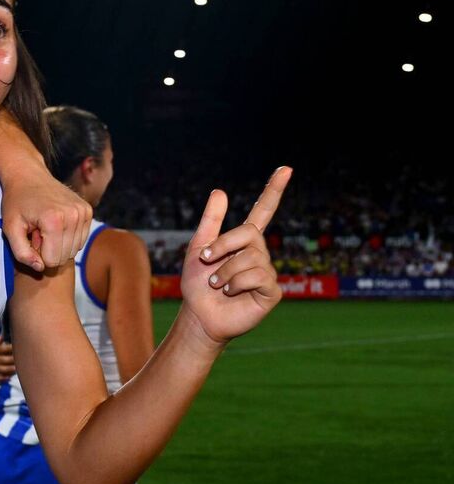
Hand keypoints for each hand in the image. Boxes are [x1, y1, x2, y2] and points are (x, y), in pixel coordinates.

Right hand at [0, 337, 15, 382]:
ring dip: (8, 369)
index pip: (0, 349)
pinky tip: (8, 378)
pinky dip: (0, 378)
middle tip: (20, 359)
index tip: (18, 347)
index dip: (9, 348)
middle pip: (1, 359)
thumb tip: (1, 337)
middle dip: (11, 360)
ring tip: (16, 369)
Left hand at [1, 168, 92, 270]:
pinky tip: (55, 224)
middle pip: (65, 257)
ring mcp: (83, 212)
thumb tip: (40, 268)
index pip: (52, 261)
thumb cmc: (16, 201)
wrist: (28, 175)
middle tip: (37, 232)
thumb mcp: (10, 228)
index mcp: (54, 220)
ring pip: (74, 250)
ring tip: (45, 227)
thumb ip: (21, 252)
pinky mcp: (88, 211)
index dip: (38, 254)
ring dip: (58, 243)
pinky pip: (80, 239)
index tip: (30, 237)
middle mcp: (74, 216)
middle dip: (49, 249)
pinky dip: (67, 236)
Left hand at [180, 167, 292, 345]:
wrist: (198, 314)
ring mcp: (267, 272)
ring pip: (251, 258)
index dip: (274, 190)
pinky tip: (230, 293)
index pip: (263, 211)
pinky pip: (258, 276)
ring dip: (225, 271)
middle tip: (206, 261)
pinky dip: (236, 284)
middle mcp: (259, 253)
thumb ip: (210, 222)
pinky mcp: (272, 291)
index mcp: (243, 241)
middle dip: (222, 246)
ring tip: (217, 284)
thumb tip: (220, 191)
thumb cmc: (197, 284)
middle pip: (250, 233)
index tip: (286, 169)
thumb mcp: (198, 249)